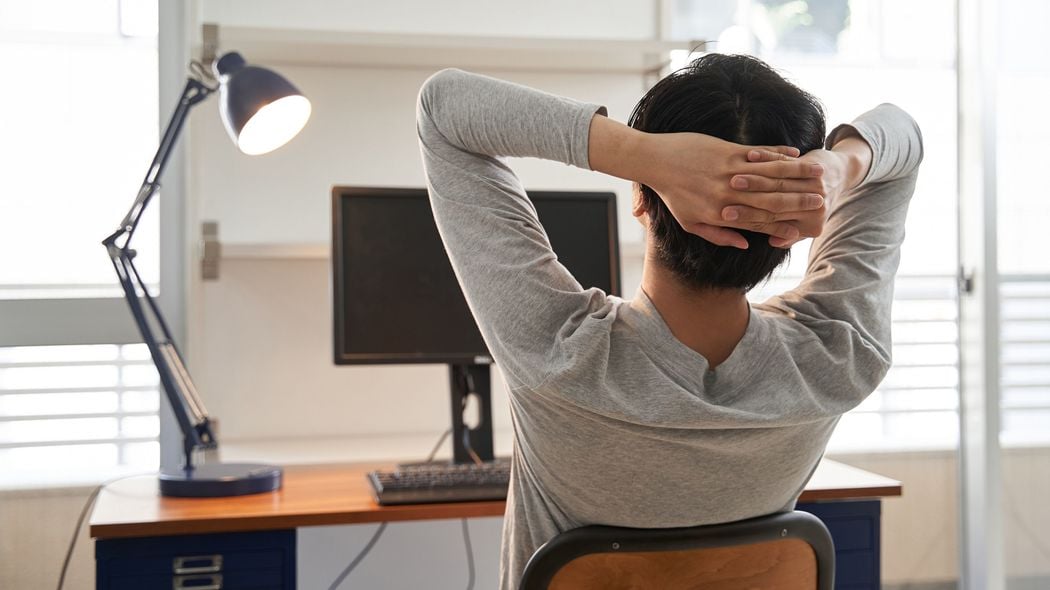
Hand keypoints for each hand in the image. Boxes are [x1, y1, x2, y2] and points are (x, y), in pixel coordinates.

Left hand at [637, 133, 825, 248]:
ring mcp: (730, 171)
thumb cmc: (672, 194)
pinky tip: (796, 154)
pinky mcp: (729, 151)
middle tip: (822, 201)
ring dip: (797, 174)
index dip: (784, 225)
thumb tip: (746, 244)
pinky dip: (779, 154)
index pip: (759, 223)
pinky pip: (760, 154)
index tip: (803, 226)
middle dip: (799, 201)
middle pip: (771, 200)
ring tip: (818, 174)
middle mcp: (728, 195)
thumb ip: (719, 235)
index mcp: (720, 214)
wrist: (657, 161)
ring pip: (771, 175)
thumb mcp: (690, 222)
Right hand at [720, 147, 851, 247]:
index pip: (770, 222)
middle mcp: (816, 208)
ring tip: (733, 177)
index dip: (747, 218)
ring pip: (779, 182)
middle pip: (773, 202)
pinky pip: (787, 164)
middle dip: (747, 197)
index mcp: (813, 225)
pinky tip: (750, 156)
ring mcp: (817, 186)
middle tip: (726, 195)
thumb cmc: (815, 205)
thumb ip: (789, 238)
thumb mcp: (810, 226)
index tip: (724, 214)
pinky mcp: (814, 168)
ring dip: (754, 178)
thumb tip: (773, 243)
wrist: (841, 176)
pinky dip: (768, 158)